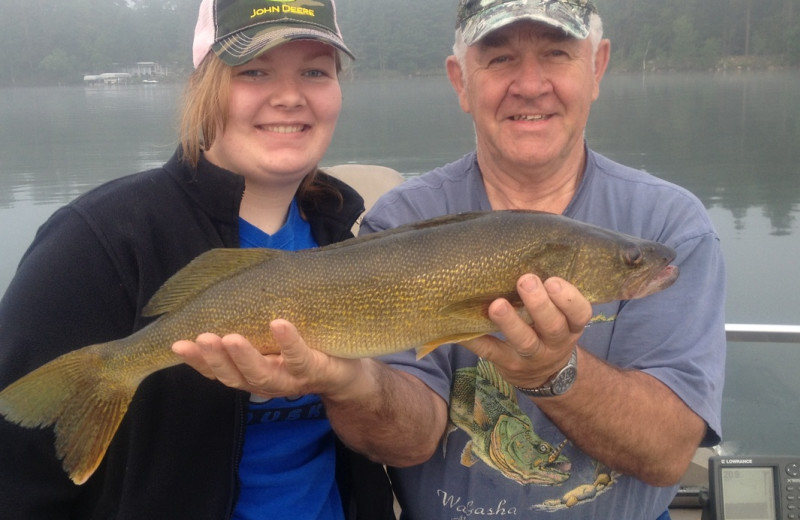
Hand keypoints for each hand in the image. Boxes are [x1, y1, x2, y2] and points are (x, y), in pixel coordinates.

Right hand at [171, 320, 361, 398]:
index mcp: (250, 373)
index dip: (196, 361)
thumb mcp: (271, 340)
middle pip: (234, 376)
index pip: (217, 370)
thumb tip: (215, 286)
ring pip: (262, 375)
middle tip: (201, 338)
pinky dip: (289, 342)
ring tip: (231, 337)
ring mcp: (291, 378)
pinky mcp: (316, 370)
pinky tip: (279, 324)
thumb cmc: (303, 350)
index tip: (176, 344)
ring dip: (245, 356)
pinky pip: (300, 357)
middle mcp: (266, 381)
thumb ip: (248, 322)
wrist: (349, 374)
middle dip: (215, 359)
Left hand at [462, 274, 591, 389]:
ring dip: (510, 322)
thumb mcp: (560, 317)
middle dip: (539, 304)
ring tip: (497, 305)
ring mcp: (532, 357)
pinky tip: (460, 329)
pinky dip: (476, 341)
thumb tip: (522, 257)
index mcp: (571, 326)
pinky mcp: (508, 364)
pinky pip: (491, 352)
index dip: (568, 298)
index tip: (552, 281)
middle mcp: (555, 343)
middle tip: (525, 281)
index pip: (579, 313)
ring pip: (524, 341)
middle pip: (552, 326)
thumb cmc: (548, 331)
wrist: (545, 375)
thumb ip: (549, 296)